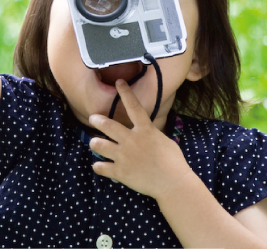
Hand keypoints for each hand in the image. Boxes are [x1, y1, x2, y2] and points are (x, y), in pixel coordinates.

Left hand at [88, 79, 194, 199]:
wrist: (173, 183)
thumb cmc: (174, 162)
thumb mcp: (164, 141)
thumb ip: (151, 134)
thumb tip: (146, 130)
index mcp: (145, 130)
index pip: (134, 107)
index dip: (126, 93)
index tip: (119, 82)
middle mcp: (132, 140)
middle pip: (108, 126)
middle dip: (97, 120)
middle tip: (93, 118)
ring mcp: (124, 156)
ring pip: (99, 145)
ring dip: (95, 143)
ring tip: (95, 143)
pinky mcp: (120, 172)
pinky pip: (101, 168)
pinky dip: (99, 167)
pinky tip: (99, 166)